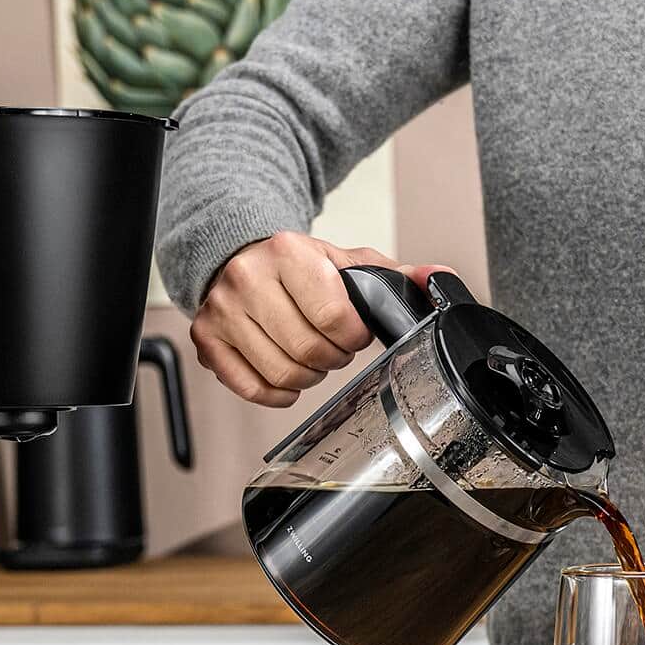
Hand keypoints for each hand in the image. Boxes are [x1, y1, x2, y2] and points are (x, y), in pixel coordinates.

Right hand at [191, 231, 446, 406]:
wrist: (235, 255)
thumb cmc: (292, 264)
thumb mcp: (343, 259)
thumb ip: (391, 273)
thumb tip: (437, 279)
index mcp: (287, 252)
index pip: (333, 316)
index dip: (354, 336)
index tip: (354, 332)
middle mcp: (248, 279)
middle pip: (308, 350)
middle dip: (333, 358)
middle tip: (334, 348)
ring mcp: (223, 312)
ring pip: (281, 373)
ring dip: (308, 376)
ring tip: (312, 358)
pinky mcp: (206, 340)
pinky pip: (249, 387)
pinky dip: (276, 392)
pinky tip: (286, 376)